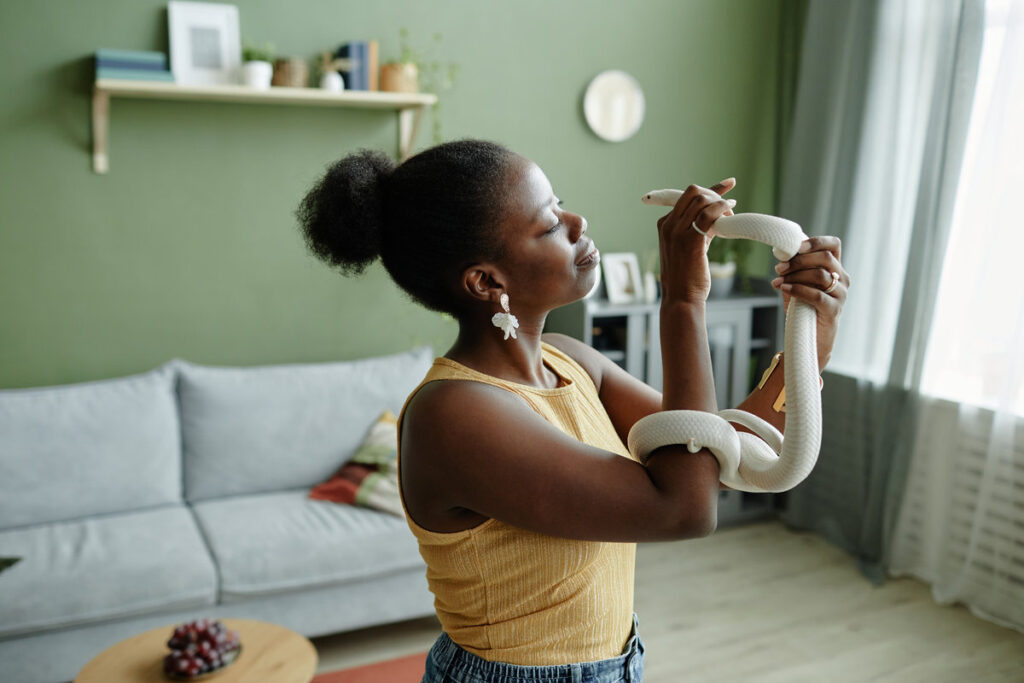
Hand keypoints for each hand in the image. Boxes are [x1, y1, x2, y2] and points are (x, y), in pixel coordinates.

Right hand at [656, 179, 736, 302]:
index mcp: (664, 224)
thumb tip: (718, 220)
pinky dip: (722, 209)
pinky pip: (708, 214)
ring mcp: (677, 232)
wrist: (681, 298)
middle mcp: (668, 225)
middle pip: (693, 193)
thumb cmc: (686, 277)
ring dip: (720, 202)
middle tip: (730, 206)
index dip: (709, 189)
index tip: (727, 184)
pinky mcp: (690, 240)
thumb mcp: (689, 249)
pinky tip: (730, 214)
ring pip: (701, 201)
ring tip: (732, 214)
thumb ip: (700, 232)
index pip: (686, 197)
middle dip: (715, 194)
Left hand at [770, 236, 848, 369]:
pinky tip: (784, 289)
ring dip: (795, 275)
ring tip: (778, 281)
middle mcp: (842, 279)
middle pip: (825, 258)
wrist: (809, 339)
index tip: (797, 247)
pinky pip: (816, 295)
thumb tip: (781, 257)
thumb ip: (793, 271)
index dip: (816, 242)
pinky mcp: (834, 310)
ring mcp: (841, 295)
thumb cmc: (803, 310)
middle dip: (799, 260)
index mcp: (835, 269)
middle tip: (779, 268)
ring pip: (820, 275)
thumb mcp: (797, 285)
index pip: (833, 245)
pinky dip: (798, 289)